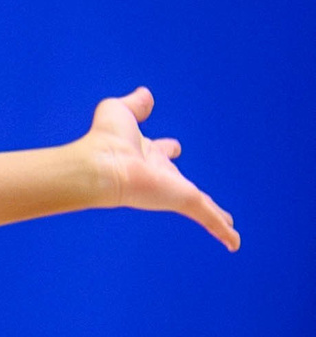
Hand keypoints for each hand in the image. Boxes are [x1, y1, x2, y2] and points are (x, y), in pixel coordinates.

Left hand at [80, 86, 238, 250]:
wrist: (103, 164)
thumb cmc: (105, 139)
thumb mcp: (120, 111)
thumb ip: (135, 104)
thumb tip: (146, 94)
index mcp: (145, 153)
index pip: (160, 151)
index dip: (166, 148)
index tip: (173, 147)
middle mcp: (159, 174)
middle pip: (179, 180)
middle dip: (190, 187)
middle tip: (202, 198)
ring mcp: (172, 190)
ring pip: (199, 204)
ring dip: (214, 215)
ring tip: (227, 226)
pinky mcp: (183, 201)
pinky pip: (209, 218)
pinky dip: (223, 231)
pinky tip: (234, 243)